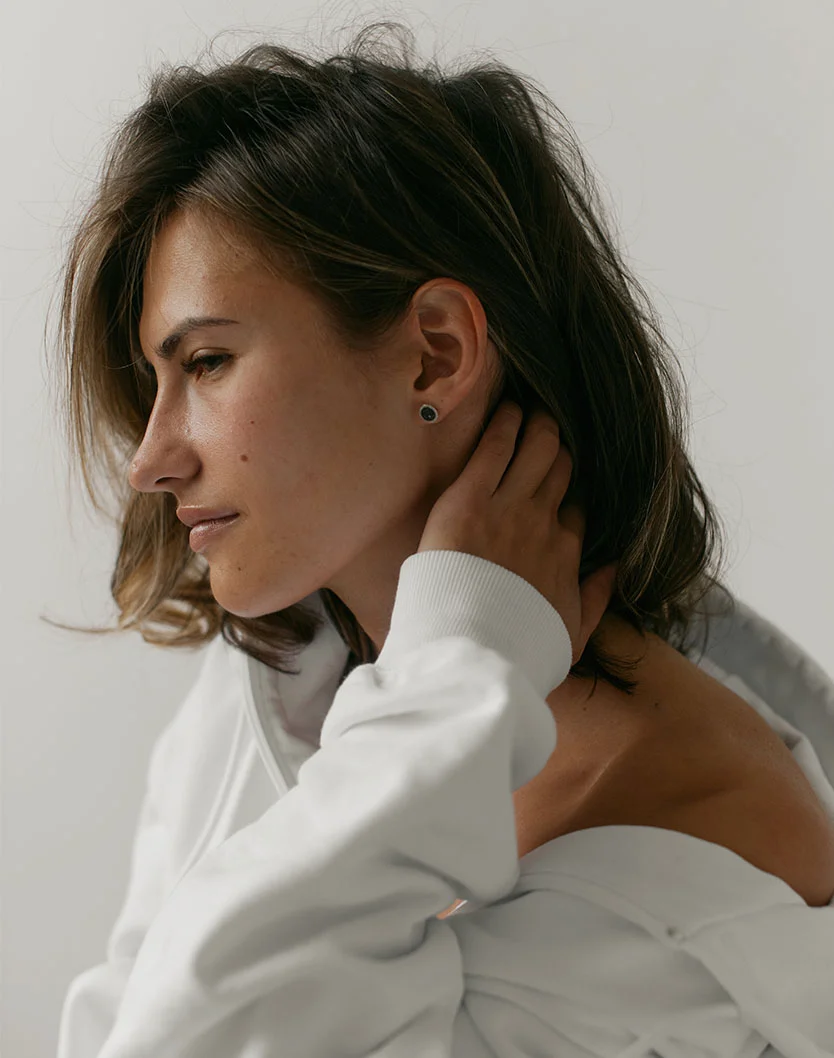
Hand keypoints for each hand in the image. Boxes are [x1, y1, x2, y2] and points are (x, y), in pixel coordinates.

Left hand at [417, 400, 616, 666]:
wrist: (475, 652)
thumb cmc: (519, 648)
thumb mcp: (571, 634)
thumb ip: (596, 598)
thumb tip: (615, 568)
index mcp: (564, 553)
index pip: (573, 507)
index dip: (568, 488)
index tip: (561, 477)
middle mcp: (543, 522)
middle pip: (558, 469)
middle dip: (556, 447)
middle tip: (550, 426)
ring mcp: (508, 507)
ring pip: (534, 450)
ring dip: (537, 425)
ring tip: (533, 408)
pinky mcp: (470, 499)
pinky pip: (495, 448)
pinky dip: (505, 423)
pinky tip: (508, 407)